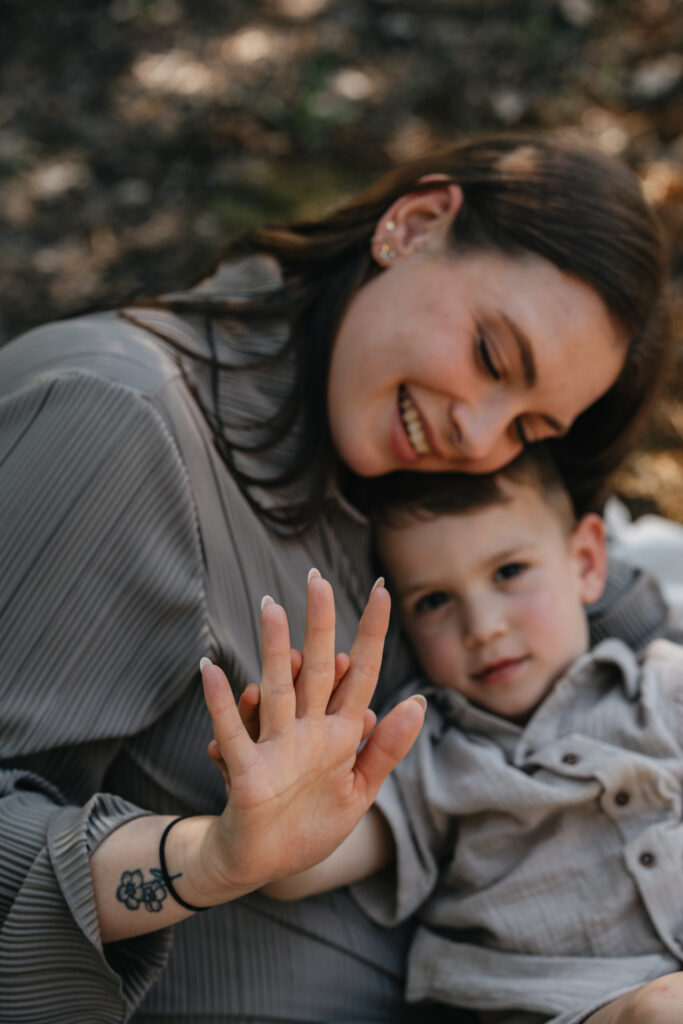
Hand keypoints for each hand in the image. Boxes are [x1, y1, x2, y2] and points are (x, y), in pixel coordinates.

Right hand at [195, 573, 423, 900]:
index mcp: (341, 733)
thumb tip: (418, 701)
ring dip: (274, 653)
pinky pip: (232, 733)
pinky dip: (222, 705)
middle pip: (317, 669)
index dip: (372, 634)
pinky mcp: (246, 772)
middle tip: (317, 580)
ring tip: (271, 610)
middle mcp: (309, 730)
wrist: (266, 865)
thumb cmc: (311, 824)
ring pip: (277, 690)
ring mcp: (276, 747)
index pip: (361, 674)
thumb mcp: (359, 790)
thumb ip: (386, 749)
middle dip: (319, 625)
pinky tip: (212, 671)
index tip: (382, 591)